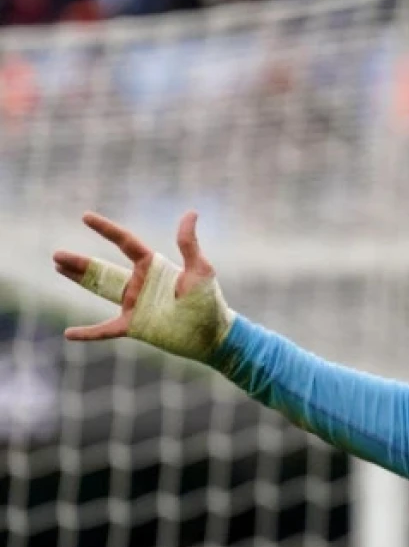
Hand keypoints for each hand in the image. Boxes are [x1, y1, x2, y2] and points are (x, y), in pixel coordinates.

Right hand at [52, 210, 233, 361]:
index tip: (85, 216)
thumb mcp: (199, 269)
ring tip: (57, 267)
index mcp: (153, 267)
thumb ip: (188, 243)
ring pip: (100, 289)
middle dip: (80, 262)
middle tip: (56, 255)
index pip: (125, 242)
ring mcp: (135, 305)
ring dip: (79, 279)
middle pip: (103, 267)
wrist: (213, 334)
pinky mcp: (134, 326)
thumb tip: (190, 212)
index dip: (106, 229)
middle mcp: (140, 283)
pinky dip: (88, 333)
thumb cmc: (209, 300)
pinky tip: (69, 334)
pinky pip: (105, 330)